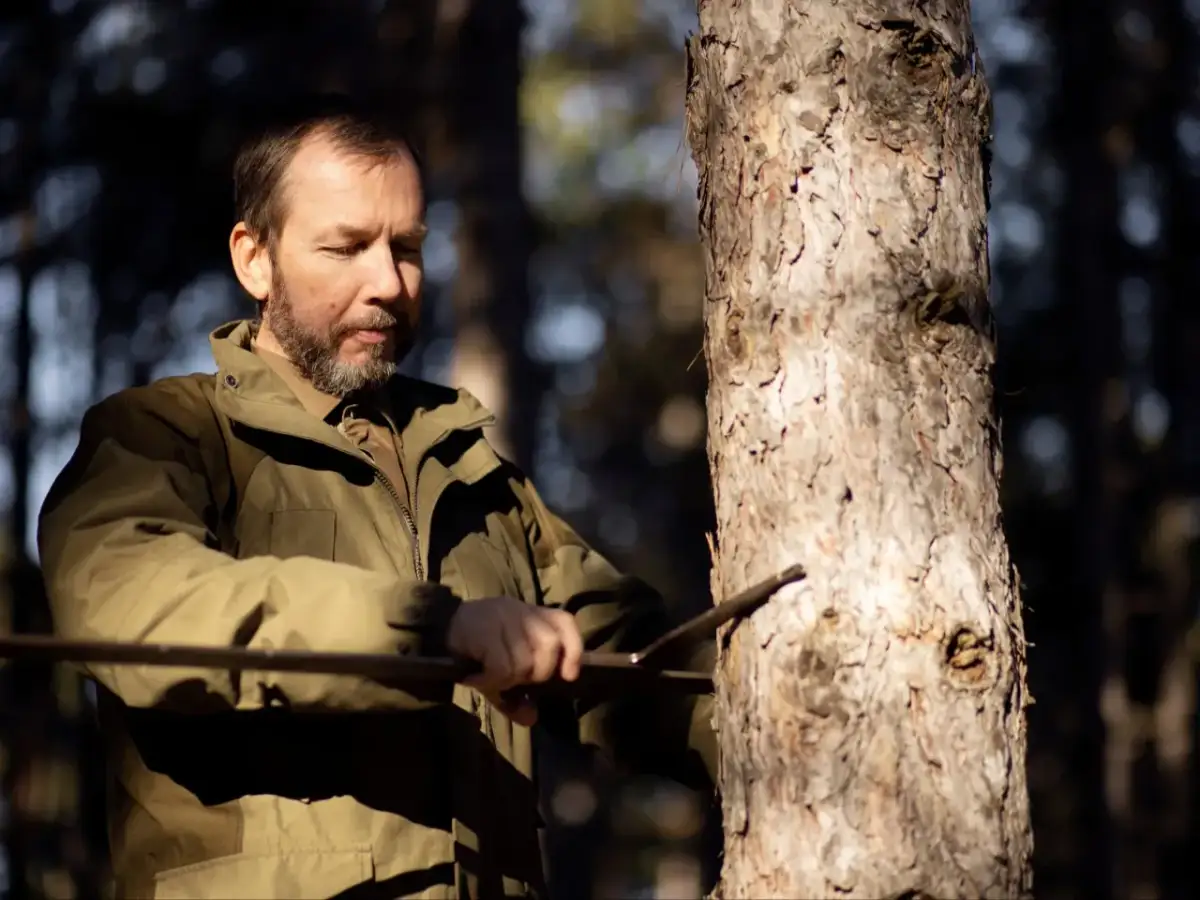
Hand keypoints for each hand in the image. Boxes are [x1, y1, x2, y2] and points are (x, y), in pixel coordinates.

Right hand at [445, 597, 582, 725]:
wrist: (434, 630)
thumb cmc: (474, 651)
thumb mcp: (499, 672)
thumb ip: (517, 696)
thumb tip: (531, 718)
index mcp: (532, 615)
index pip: (565, 624)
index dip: (573, 649)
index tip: (568, 675)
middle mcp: (520, 611)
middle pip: (549, 647)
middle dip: (536, 673)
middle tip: (512, 679)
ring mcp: (503, 616)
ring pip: (526, 660)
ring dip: (511, 678)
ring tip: (492, 678)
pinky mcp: (484, 628)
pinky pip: (503, 666)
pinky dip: (493, 680)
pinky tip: (478, 678)